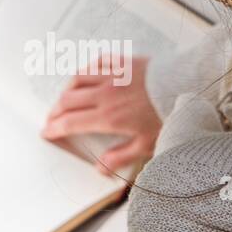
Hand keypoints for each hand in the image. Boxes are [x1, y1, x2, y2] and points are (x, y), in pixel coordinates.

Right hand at [42, 56, 161, 173]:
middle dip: (55, 112)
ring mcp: (111, 76)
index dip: (54, 128)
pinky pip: (93, 64)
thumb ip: (120, 157)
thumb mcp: (146, 144)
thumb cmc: (167, 115)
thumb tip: (100, 169)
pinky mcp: (120, 62)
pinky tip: (83, 76)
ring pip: (76, 80)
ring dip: (66, 91)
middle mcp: (104, 95)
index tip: (46, 132)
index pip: (71, 123)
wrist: (185, 84)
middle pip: (68, 101)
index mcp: (108, 117)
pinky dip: (84, 71)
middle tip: (51, 119)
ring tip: (64, 100)